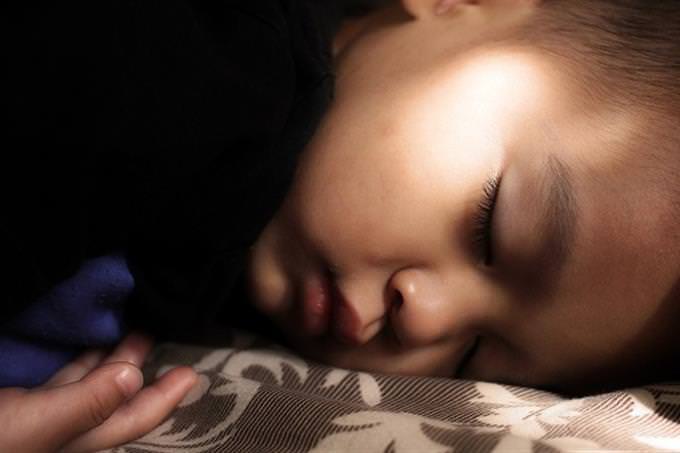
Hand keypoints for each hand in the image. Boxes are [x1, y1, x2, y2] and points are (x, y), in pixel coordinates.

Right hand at [0, 333, 196, 452]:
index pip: (132, 420)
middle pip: (114, 397)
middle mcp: (63, 429)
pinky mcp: (18, 401)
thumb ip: (85, 404)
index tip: (191, 372)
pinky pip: (59, 378)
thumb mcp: (34, 427)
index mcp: (75, 440)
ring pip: (87, 384)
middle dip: (138, 367)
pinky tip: (85, 340)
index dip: (166, 398)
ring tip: (130, 328)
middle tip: (156, 331)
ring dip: (110, 357)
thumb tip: (133, 378)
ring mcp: (39, 415)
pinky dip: (77, 358)